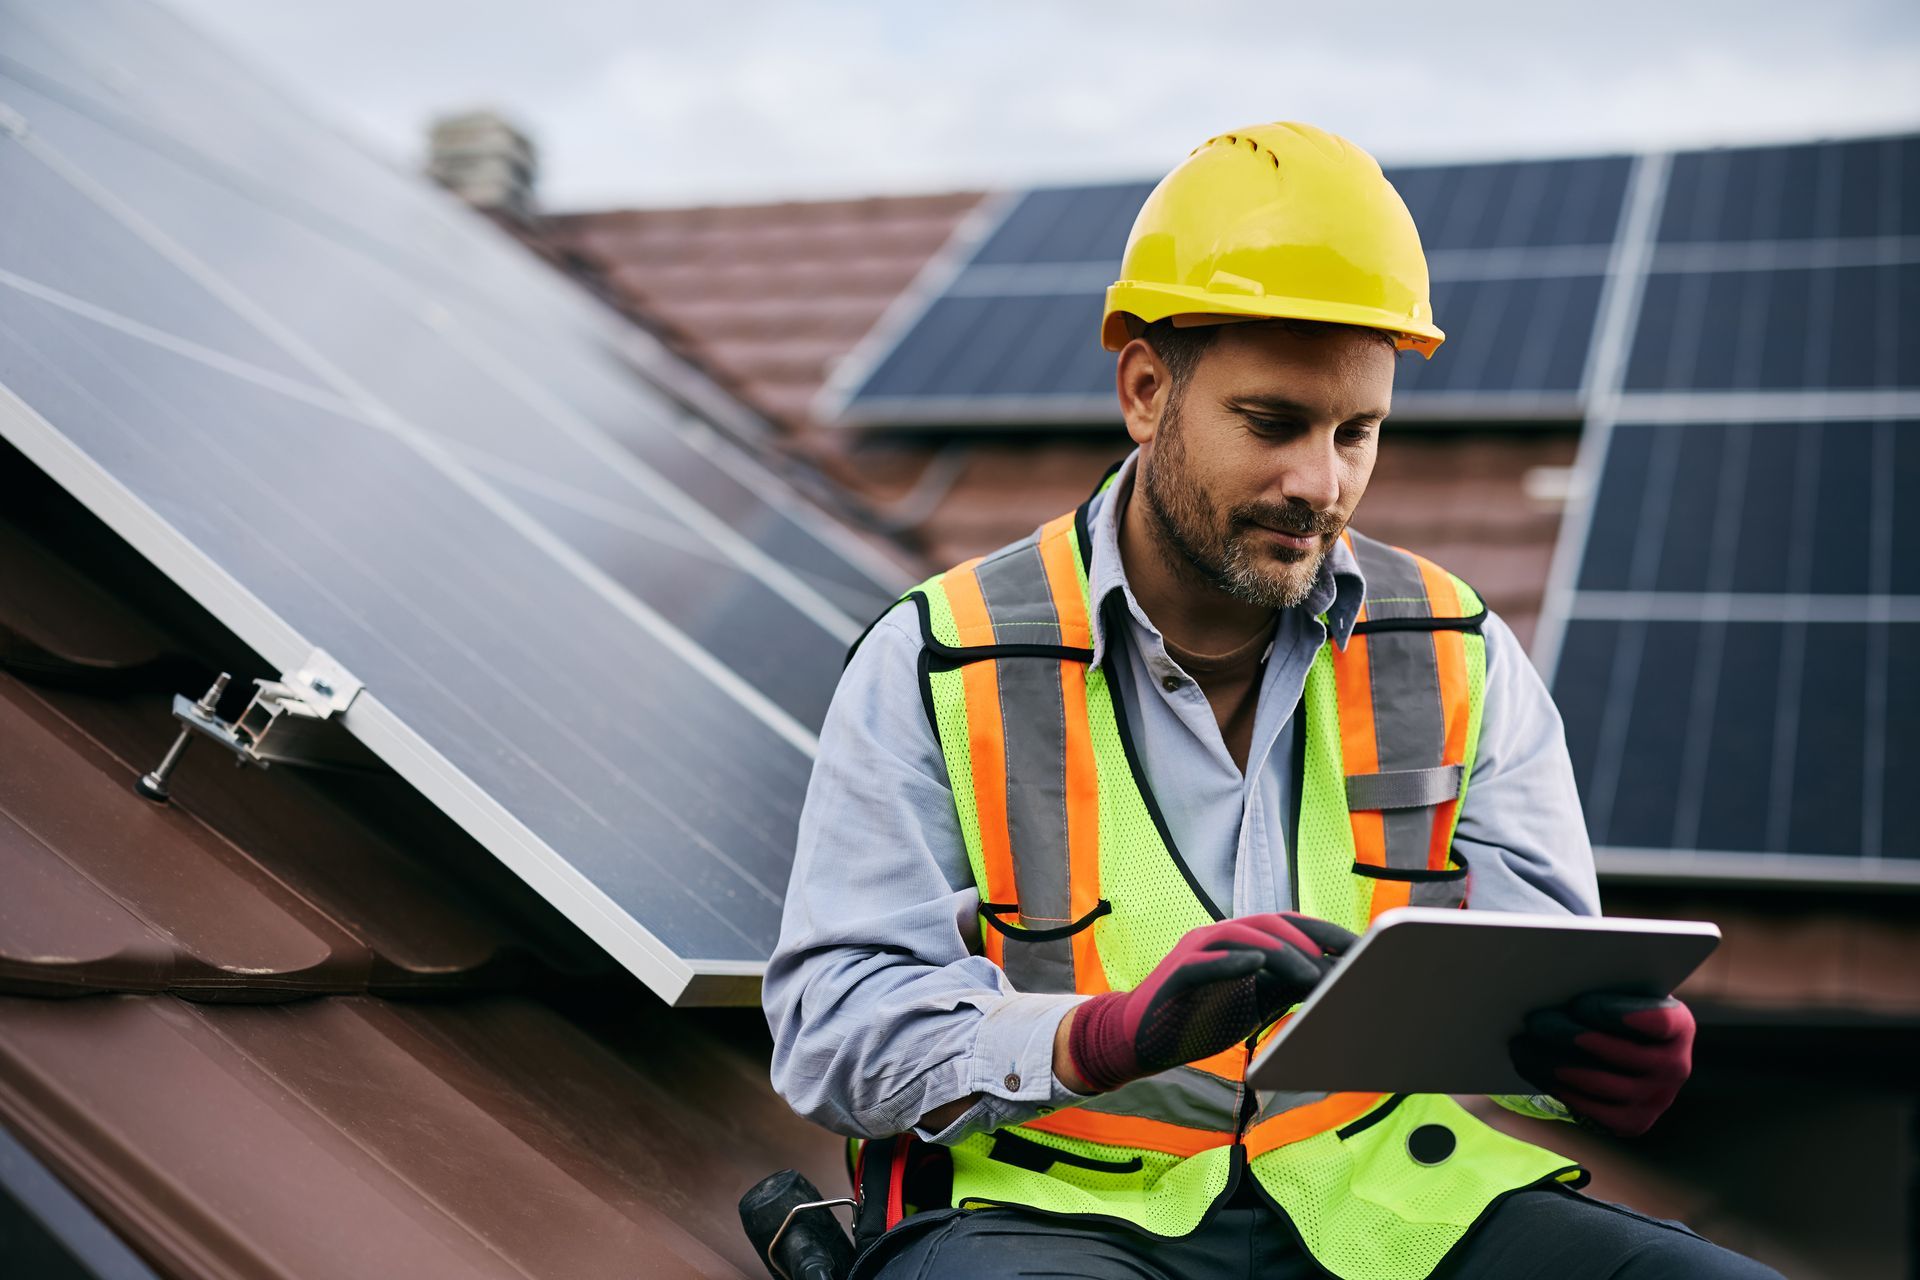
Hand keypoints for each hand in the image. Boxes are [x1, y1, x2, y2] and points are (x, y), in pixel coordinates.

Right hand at [1065, 913, 1354, 1092]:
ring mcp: (1195, 952)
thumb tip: (1330, 982)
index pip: (1286, 927)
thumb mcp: (1253, 1003)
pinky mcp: (1176, 974)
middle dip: (1308, 937)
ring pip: (1241, 936)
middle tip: (1342, 956)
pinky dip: (1232, 961)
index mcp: (1238, 944)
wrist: (1141, 1039)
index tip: (1358, 948)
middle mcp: (1218, 939)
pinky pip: (1205, 962)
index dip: (1322, 933)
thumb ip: (1283, 988)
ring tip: (1310, 970)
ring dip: (1280, 951)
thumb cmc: (1198, 1019)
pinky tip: (1256, 964)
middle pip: (1268, 924)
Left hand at [1510, 993, 1694, 1136]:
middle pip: (1620, 1054)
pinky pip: (1591, 1108)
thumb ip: (1604, 986)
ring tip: (1522, 1046)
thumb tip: (1556, 980)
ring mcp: (1657, 1099)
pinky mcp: (1633, 1123)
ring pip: (1600, 1084)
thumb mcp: (1623, 992)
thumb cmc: (1618, 1010)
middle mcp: (1675, 1066)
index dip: (1618, 1014)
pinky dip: (1557, 1088)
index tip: (1579, 1004)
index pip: (1657, 1021)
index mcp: (1679, 1026)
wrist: (1629, 1050)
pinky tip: (1533, 1069)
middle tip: (1535, 1022)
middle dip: (1570, 1037)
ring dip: (1554, 1065)